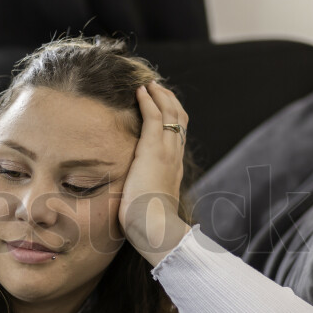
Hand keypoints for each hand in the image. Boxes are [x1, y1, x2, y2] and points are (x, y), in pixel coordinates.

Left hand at [119, 81, 190, 266]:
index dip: (172, 117)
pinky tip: (140, 92)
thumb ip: (145, 192)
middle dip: (169, 101)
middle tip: (156, 88)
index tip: (162, 106)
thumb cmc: (147, 222)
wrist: (154, 228)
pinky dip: (148, 102)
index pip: (178, 136)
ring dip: (159, 96)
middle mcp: (175, 156)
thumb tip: (133, 195)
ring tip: (148, 85)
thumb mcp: (148, 202)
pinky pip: (154, 118)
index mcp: (174, 168)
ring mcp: (167, 152)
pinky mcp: (153, 151)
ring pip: (170, 114)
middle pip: (179, 119)